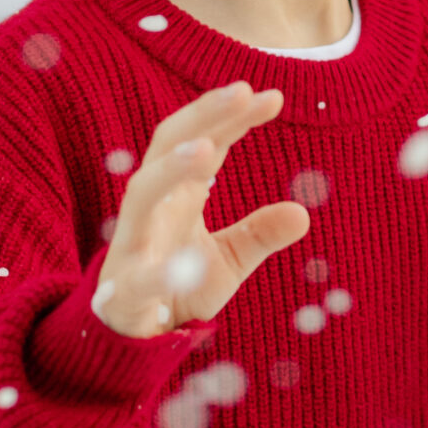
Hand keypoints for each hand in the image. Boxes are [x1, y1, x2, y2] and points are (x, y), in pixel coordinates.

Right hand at [91, 82, 309, 338]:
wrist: (132, 336)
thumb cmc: (178, 285)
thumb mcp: (229, 260)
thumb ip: (260, 234)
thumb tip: (303, 213)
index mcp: (179, 193)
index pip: (204, 140)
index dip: (233, 117)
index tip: (273, 97)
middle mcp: (152, 206)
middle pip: (170, 145)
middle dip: (203, 116)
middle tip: (242, 91)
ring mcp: (134, 243)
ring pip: (144, 192)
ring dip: (171, 169)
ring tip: (205, 151)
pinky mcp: (125, 288)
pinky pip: (141, 275)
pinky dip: (161, 271)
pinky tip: (186, 267)